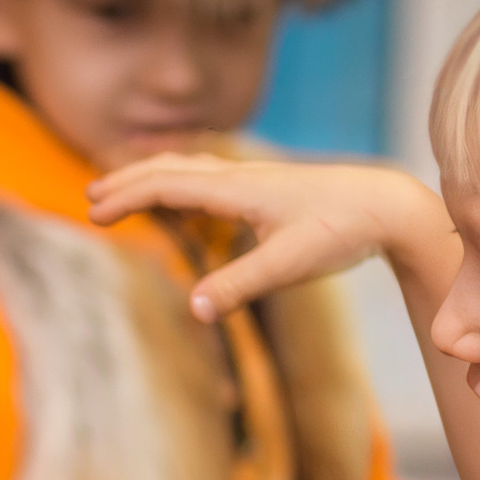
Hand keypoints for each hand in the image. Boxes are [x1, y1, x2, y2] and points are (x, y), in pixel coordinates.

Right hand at [85, 155, 447, 319]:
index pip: (165, 185)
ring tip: (124, 191)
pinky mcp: (268, 189)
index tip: (94, 214)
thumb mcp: (288, 265)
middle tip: (91, 198)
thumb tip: (192, 311)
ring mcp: (253, 180)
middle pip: (169, 169)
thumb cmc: (341, 231)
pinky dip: (180, 181)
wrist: (387, 205)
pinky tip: (183, 198)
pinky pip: (209, 177)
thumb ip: (237, 287)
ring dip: (151, 176)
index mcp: (236, 190)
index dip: (126, 198)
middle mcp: (240, 177)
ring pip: (189, 168)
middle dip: (127, 182)